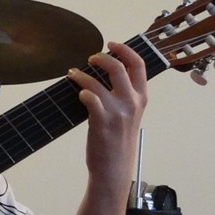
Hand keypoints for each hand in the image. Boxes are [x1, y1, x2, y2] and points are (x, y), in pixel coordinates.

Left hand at [57, 41, 147, 214]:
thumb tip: (106, 76)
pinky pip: (90, 96)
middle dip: (102, 57)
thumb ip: (125, 97)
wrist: (113, 171)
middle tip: (90, 58)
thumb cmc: (118, 143)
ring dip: (82, 74)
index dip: (124, 50)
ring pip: (99, 81)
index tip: (111, 44)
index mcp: (141, 100)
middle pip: (119, 67)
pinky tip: (76, 92)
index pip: (139, 65)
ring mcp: (117, 112)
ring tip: (73, 73)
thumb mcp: (130, 117)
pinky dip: (81, 89)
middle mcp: (132, 103)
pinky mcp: (101, 121)